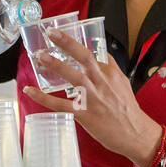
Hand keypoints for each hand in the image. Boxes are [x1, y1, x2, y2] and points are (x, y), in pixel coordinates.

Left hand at [21, 29, 162, 166]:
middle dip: (67, 43)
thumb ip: (110, 68)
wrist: (135, 133)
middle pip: (84, 57)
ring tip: (40, 56)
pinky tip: (30, 91)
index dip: (74, 41)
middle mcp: (101, 82)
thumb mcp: (122, 83)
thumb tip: (101, 53)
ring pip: (73, 77)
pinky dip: (43, 98)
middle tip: (51, 32)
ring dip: (56, 65)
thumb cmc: (127, 109)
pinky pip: (60, 104)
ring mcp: (92, 98)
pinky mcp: (84, 114)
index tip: (58, 32)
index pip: (92, 51)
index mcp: (110, 73)